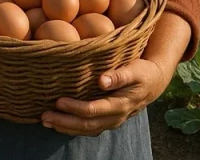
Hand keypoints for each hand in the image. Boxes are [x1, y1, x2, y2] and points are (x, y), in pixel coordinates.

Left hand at [40, 59, 169, 135]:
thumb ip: (119, 75)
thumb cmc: (142, 72)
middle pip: (87, 124)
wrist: (154, 82)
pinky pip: (89, 128)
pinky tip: (59, 124)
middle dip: (65, 122)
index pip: (93, 110)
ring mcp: (112, 121)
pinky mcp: (108, 119)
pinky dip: (73, 128)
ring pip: (87, 129)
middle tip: (44, 116)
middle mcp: (115, 117)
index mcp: (120, 105)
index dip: (75, 108)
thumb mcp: (134, 70)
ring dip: (66, 128)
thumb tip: (102, 81)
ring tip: (46, 122)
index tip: (58, 101)